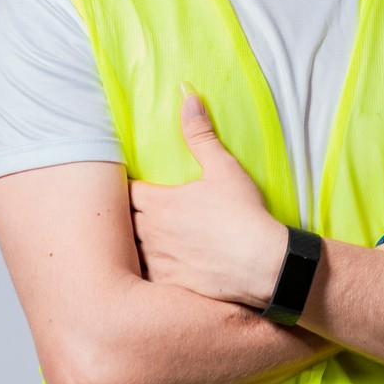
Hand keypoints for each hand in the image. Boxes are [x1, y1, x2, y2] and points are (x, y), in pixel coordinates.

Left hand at [129, 92, 287, 308]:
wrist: (263, 265)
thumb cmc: (243, 215)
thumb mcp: (223, 168)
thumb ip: (200, 133)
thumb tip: (187, 97)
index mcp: (157, 202)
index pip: (123, 192)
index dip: (125, 189)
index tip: (132, 188)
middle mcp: (149, 233)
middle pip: (120, 223)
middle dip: (123, 217)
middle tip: (131, 214)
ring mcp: (156, 262)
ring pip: (128, 253)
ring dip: (131, 247)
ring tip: (138, 243)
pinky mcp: (168, 286)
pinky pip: (144, 280)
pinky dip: (146, 274)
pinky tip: (154, 271)